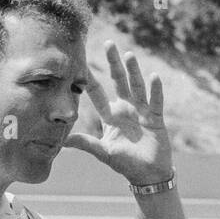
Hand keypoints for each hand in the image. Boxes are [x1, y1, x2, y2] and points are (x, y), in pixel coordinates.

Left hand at [66, 41, 171, 184]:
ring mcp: (141, 112)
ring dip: (133, 71)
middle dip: (114, 63)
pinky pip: (155, 102)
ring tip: (129, 55)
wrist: (148, 174)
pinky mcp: (156, 118)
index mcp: (111, 116)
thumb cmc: (125, 164)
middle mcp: (125, 109)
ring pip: (137, 87)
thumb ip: (86, 144)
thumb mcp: (104, 152)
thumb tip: (64, 141)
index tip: (80, 62)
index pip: (98, 94)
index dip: (90, 79)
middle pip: (119, 81)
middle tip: (109, 43)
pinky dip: (155, 90)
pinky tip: (153, 77)